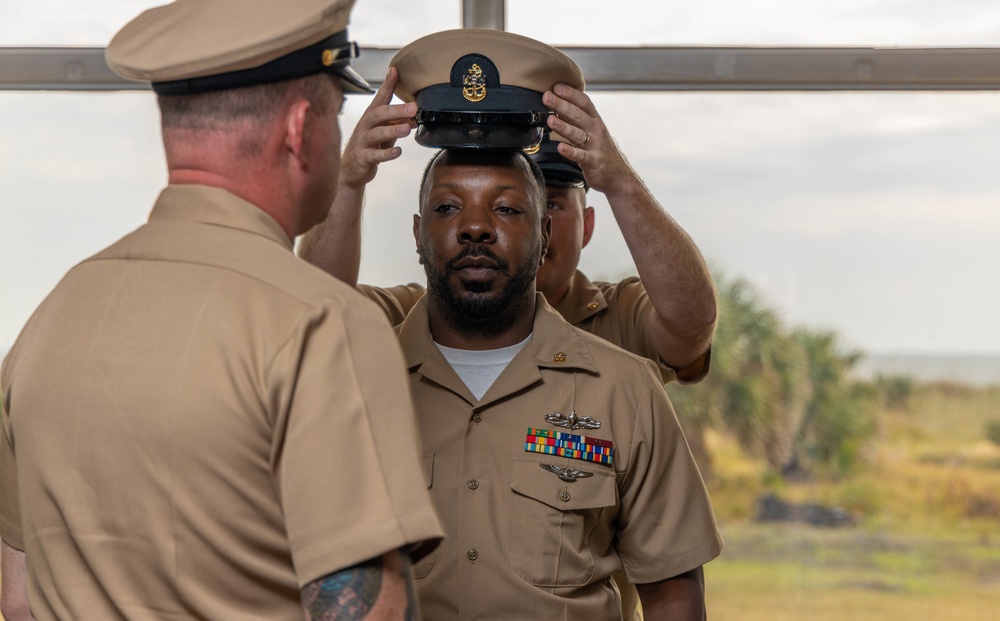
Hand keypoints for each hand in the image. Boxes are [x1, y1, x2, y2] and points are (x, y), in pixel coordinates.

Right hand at [339, 66, 416, 190]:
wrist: (351, 169)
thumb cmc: (369, 146)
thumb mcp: (384, 132)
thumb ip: (397, 124)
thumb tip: (415, 119)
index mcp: (371, 116)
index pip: (380, 98)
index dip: (387, 85)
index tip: (395, 71)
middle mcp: (365, 126)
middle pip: (379, 114)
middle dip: (396, 110)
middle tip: (413, 107)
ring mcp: (363, 141)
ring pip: (377, 133)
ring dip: (393, 130)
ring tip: (407, 129)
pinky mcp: (363, 158)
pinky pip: (375, 155)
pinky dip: (387, 153)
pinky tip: (398, 151)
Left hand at [542, 82, 632, 193]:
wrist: (618, 175)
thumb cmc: (600, 151)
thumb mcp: (592, 131)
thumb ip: (577, 119)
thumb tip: (557, 106)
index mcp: (595, 120)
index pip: (584, 102)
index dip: (571, 93)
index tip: (556, 85)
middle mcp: (596, 130)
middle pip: (578, 115)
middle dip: (562, 105)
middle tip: (547, 96)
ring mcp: (595, 146)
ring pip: (577, 134)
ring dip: (563, 126)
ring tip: (550, 120)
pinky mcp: (593, 162)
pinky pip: (580, 156)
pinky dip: (570, 152)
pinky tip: (560, 147)